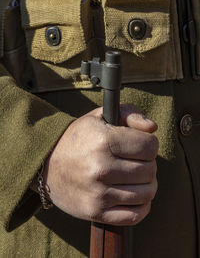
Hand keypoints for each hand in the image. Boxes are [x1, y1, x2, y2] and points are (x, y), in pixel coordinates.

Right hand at [43, 104, 157, 225]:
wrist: (46, 165)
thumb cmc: (78, 138)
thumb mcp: (99, 117)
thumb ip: (129, 113)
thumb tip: (152, 128)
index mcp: (103, 141)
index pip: (150, 146)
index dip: (149, 144)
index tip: (140, 145)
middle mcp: (101, 168)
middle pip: (150, 170)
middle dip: (149, 164)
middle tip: (137, 161)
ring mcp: (98, 193)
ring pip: (146, 193)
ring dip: (147, 185)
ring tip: (137, 178)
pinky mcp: (95, 212)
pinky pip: (135, 215)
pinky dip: (142, 207)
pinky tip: (134, 196)